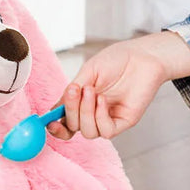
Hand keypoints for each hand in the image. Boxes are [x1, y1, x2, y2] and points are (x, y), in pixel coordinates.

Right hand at [47, 31, 189, 140]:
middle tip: (76, 90)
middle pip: (73, 127)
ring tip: (92, 91)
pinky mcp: (123, 122)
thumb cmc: (117, 60)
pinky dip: (100, 117)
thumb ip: (73, 91)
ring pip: (88, 132)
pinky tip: (103, 100)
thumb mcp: (88, 72)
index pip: (63, 121)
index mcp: (81, 101)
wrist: (142, 56)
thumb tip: (56, 109)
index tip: (48, 121)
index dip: (54, 126)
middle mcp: (92, 113)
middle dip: (71, 111)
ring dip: (86, 113)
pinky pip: (106, 131)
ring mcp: (107, 118)